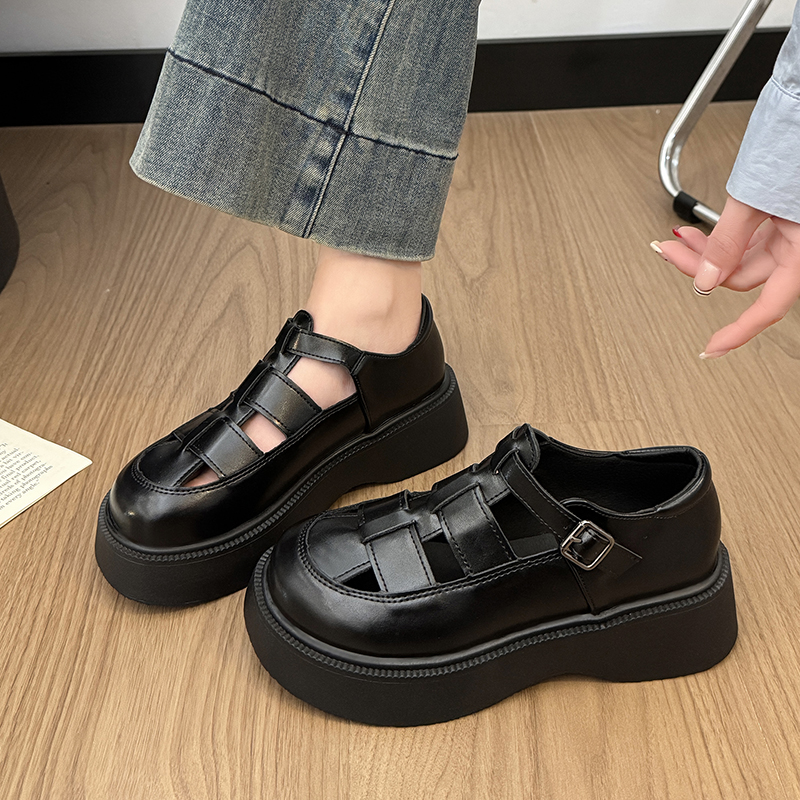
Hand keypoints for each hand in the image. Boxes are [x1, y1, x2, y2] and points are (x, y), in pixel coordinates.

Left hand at [652, 196, 799, 358]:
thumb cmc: (796, 142)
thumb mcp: (753, 198)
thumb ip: (728, 241)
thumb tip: (707, 280)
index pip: (769, 306)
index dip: (738, 332)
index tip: (712, 348)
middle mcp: (799, 246)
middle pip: (742, 277)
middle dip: (700, 268)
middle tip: (667, 253)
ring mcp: (789, 232)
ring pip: (739, 258)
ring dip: (704, 252)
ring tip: (675, 239)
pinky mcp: (780, 218)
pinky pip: (744, 240)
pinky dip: (718, 238)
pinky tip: (695, 233)